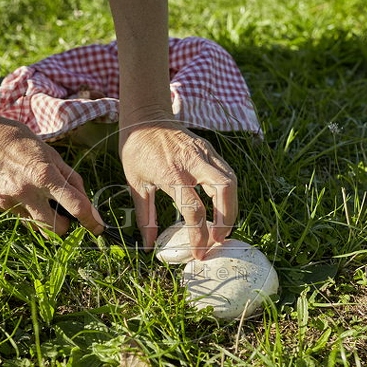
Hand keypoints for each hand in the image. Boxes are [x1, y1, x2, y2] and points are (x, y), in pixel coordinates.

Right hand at [0, 119, 104, 235]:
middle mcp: (27, 192)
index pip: (76, 206)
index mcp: (45, 175)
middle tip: (64, 214)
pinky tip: (17, 191)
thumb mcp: (51, 154)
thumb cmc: (20, 142)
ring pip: (36, 227)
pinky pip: (18, 217)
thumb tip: (87, 202)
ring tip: (37, 198)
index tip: (98, 228)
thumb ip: (71, 179)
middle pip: (55, 229)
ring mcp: (8, 202)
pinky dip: (24, 210)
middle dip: (64, 225)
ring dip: (43, 219)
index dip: (91, 220)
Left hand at [119, 120, 237, 257]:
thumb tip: (149, 245)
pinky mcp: (210, 150)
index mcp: (171, 172)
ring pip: (231, 181)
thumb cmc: (137, 149)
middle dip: (227, 218)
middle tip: (218, 239)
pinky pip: (227, 173)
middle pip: (225, 190)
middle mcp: (193, 161)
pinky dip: (228, 194)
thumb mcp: (135, 184)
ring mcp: (205, 153)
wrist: (145, 116)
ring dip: (231, 207)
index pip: (194, 209)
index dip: (199, 234)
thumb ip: (145, 216)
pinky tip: (221, 208)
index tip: (199, 251)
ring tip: (222, 228)